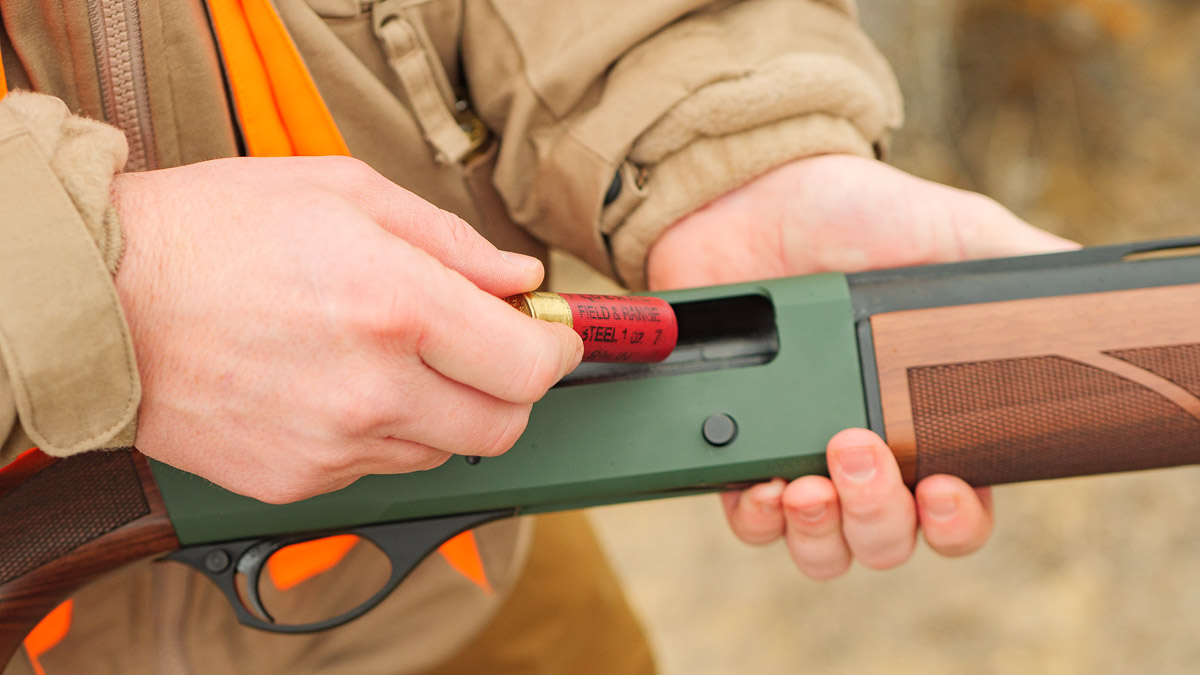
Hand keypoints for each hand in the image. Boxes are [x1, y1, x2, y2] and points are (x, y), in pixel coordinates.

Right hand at [113, 157, 580, 502]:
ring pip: (442, 449)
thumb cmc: (215, 230)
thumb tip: (520, 280)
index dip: (557, 348)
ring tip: (387, 355)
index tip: (551, 332)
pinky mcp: (296, 482)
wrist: (103, 300)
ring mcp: (333, 445)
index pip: (531, 365)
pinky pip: (376, 467)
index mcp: (396, 305)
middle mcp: (373, 389)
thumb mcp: (345, 192)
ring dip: (442, 408)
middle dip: (512, 386)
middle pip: (503, 426)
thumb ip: (452, 241)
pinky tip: (335, 384)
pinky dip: (380, 431)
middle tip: (487, 347)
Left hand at [646, 154, 1076, 577]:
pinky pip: (749, 521)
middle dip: (879, 518)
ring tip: (807, 485)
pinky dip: (757, 519)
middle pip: (887, 538)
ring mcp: (798, 452)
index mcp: (925, 419)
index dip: (956, 522)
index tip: (944, 490)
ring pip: (822, 547)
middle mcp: (866, 449)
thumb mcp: (956, 234)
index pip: (956, 508)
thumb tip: (1095, 300)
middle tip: (855, 450)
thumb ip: (1021, 271)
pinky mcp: (736, 445)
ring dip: (821, 533)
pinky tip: (763, 487)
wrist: (754, 191)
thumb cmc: (857, 215)